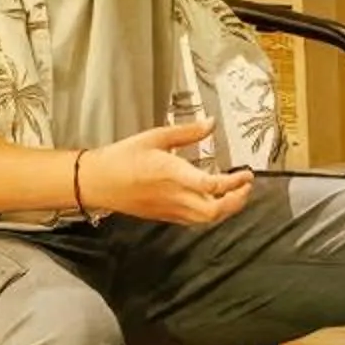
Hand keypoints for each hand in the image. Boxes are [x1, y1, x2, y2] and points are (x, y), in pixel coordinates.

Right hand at [78, 125, 254, 225]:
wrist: (97, 182)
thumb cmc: (123, 157)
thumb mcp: (155, 137)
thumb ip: (187, 132)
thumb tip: (211, 123)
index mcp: (173, 175)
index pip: (212, 186)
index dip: (234, 183)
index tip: (246, 174)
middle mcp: (174, 197)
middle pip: (214, 211)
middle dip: (237, 201)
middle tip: (246, 186)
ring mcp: (170, 210)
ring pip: (206, 220)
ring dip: (226, 209)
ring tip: (235, 194)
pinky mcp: (165, 216)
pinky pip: (194, 221)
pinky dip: (210, 214)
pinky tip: (213, 201)